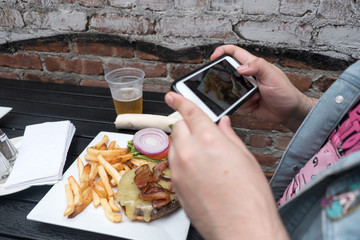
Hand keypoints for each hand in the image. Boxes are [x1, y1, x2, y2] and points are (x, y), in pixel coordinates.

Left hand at [165, 92, 288, 239]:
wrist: (242, 229)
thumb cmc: (250, 198)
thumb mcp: (245, 159)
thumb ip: (229, 137)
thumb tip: (222, 125)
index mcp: (209, 139)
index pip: (189, 111)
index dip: (180, 100)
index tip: (172, 95)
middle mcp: (189, 152)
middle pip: (178, 127)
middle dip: (188, 126)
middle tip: (202, 135)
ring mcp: (179, 170)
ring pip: (174, 145)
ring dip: (184, 144)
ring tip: (204, 159)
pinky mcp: (175, 185)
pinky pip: (174, 164)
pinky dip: (182, 161)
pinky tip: (199, 173)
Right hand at [211, 45, 316, 131]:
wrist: (289, 112)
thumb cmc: (285, 91)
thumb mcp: (272, 75)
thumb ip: (257, 67)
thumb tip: (240, 68)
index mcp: (253, 65)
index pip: (234, 53)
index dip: (223, 51)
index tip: (214, 57)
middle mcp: (247, 77)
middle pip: (227, 72)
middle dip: (225, 78)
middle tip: (231, 84)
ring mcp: (244, 90)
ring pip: (229, 89)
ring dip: (237, 94)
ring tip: (253, 97)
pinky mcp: (244, 102)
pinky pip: (234, 102)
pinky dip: (241, 105)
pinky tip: (253, 104)